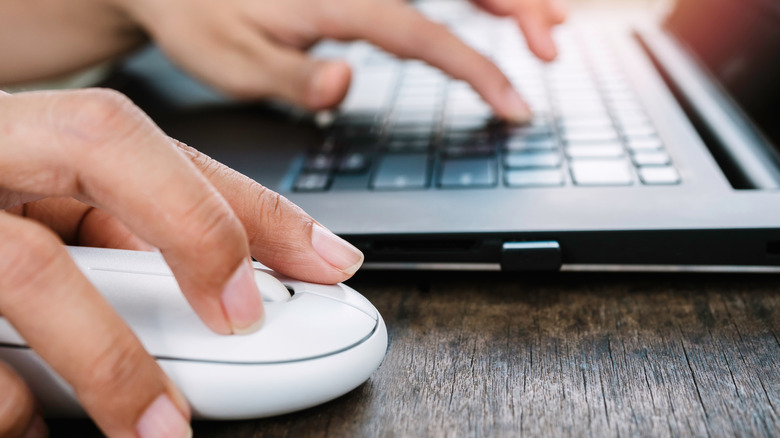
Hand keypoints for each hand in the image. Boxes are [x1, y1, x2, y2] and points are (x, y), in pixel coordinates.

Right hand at [0, 88, 363, 436]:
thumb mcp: (47, 216)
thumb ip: (127, 235)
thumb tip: (238, 287)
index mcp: (30, 138)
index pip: (163, 145)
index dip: (251, 201)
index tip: (331, 260)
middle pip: (103, 147)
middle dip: (198, 231)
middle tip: (248, 322)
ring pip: (31, 270)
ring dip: (114, 364)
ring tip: (165, 433)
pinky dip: (15, 407)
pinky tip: (38, 426)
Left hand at [107, 0, 568, 121]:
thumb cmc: (201, 17)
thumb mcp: (233, 60)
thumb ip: (293, 75)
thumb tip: (343, 85)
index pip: (426, 34)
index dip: (479, 68)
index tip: (516, 103)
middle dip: (518, 4)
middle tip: (553, 46)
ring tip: (544, 24)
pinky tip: (489, 9)